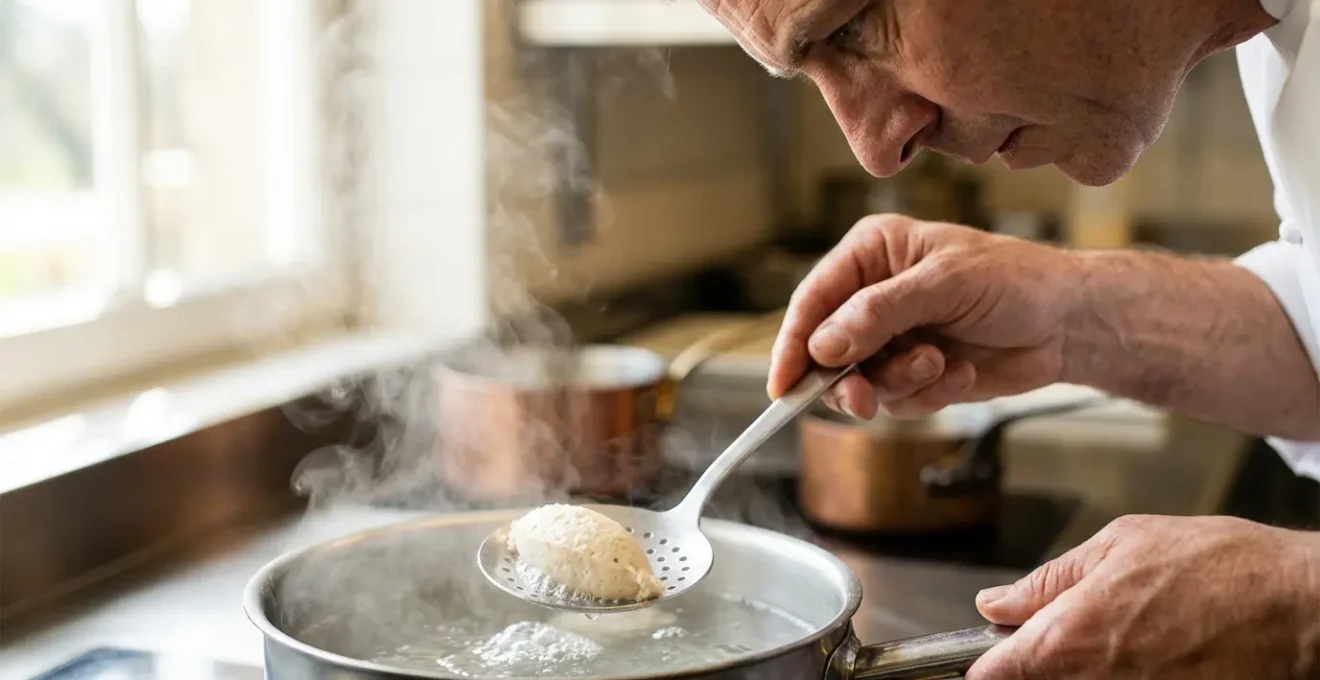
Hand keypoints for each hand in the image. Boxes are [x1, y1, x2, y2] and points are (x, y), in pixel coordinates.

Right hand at [769, 214, 1077, 419]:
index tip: (783, 385)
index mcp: (871, 254)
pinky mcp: (915, 372)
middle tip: (863, 397)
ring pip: (861, 381)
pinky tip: (962, 372)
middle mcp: (873, 295)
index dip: (794, 344)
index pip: (814, 300)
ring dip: (900, 383)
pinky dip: (928, 394)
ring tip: (940, 365)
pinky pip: (897, 400)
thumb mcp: (945, 285)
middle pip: (827, 350)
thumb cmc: (1017, 281)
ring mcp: (893, 337)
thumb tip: (824, 344)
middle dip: (849, 377)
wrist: (1070, 322)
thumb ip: (879, 313)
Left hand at [968, 515, 1319, 679]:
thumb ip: (1048, 582)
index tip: (993, 651)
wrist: (1303, 607)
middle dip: (1040, 663)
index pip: (993, 674)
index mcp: (1068, 639)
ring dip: (1084, 671)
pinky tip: (1155, 653)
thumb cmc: (1220, 567)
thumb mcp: (1119, 546)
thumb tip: (995, 603)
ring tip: (1130, 635)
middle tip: (1077, 632)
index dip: (988, 663)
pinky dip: (1125, 678)